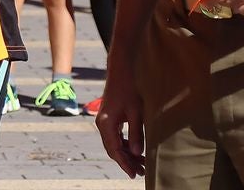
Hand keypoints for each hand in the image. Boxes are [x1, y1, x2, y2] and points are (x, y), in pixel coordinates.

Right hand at [96, 56, 144, 178]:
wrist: (122, 69)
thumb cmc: (130, 88)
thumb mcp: (136, 112)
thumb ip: (136, 133)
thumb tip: (138, 153)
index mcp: (106, 123)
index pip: (114, 150)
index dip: (125, 164)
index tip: (134, 174)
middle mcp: (102, 124)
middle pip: (113, 149)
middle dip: (126, 161)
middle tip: (141, 172)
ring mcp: (104, 120)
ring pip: (114, 144)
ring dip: (126, 154)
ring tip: (141, 163)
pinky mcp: (109, 117)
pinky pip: (115, 136)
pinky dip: (124, 145)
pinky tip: (135, 150)